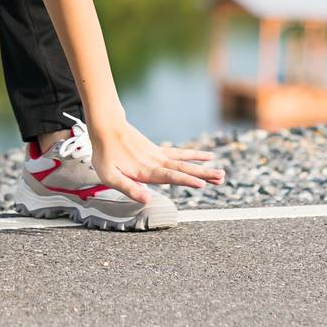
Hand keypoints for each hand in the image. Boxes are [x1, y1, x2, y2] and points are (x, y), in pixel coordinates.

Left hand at [89, 117, 223, 204]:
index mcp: (146, 170)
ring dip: (203, 167)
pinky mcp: (157, 150)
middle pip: (183, 169)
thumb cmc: (105, 154)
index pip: (170, 176)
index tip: (202, 184)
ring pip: (184, 162)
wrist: (106, 126)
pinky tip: (206, 156)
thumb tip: (147, 200)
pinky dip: (193, 155)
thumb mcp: (110, 176)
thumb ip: (129, 188)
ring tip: (221, 173)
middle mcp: (156, 162)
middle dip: (203, 174)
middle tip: (222, 178)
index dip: (186, 181)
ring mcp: (158, 155)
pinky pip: (179, 153)